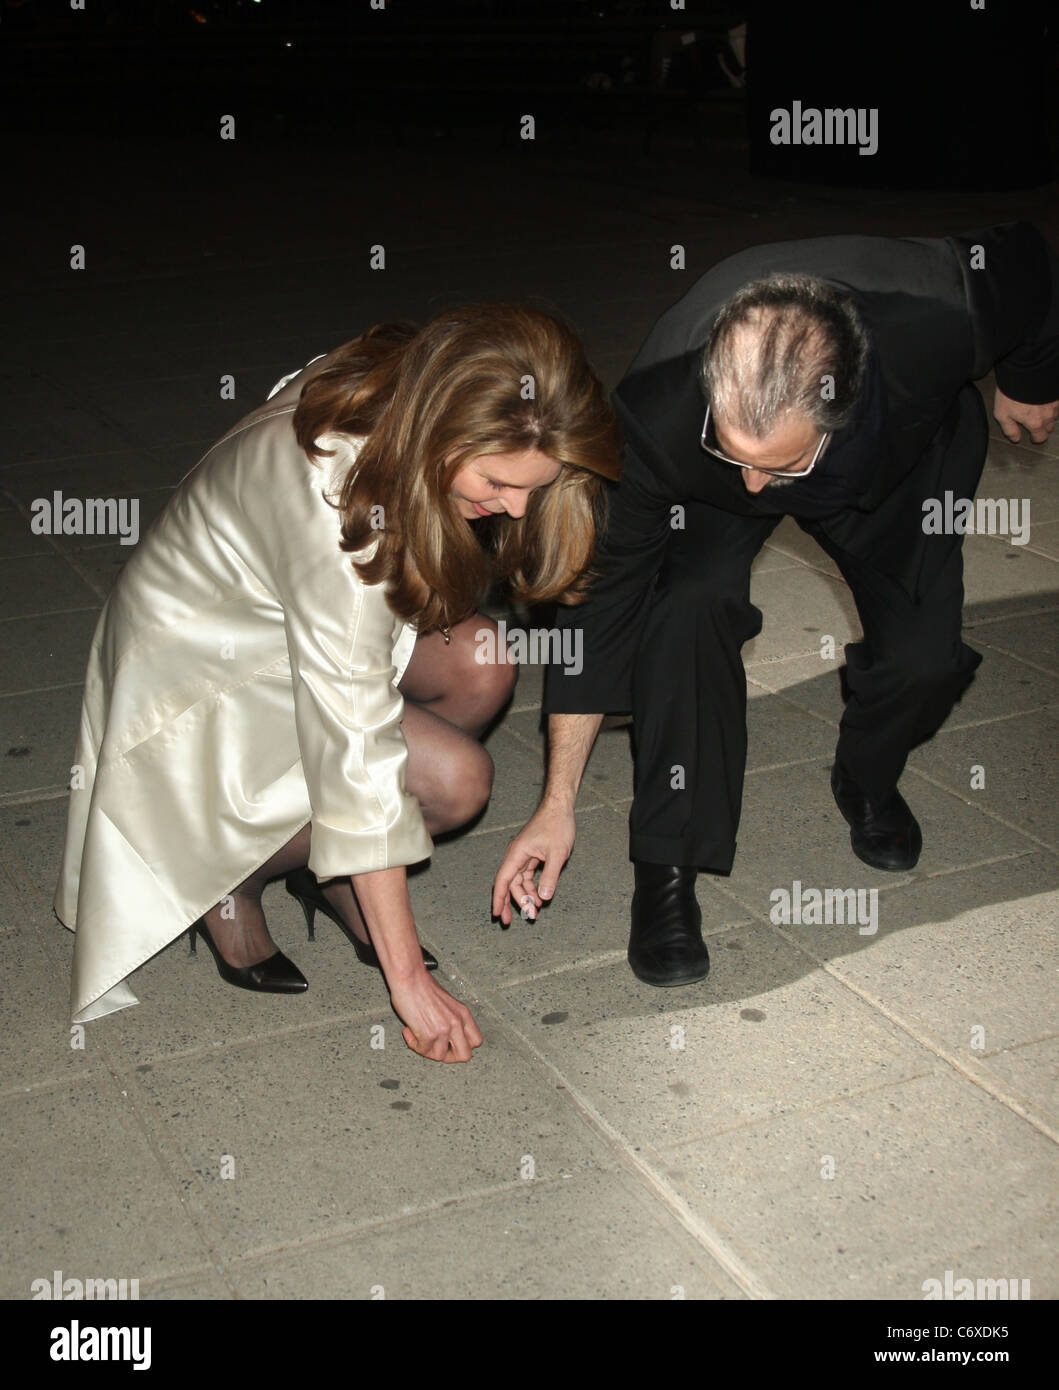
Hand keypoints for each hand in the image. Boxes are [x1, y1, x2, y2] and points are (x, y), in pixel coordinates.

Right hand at [389, 969, 482, 1062]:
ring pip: (440, 1057)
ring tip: (418, 1035)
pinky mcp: (429, 1034)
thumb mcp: (446, 1003)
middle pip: (465, 1055)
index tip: (450, 1045)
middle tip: (434, 1048)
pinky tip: (409, 1031)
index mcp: (463, 1014)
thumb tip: (446, 1037)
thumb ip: (451, 1019)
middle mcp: (457, 1022)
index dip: (462, 1047)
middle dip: (448, 1057)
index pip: (476, 1041)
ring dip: (426, 1049)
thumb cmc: (422, 986)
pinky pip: (422, 1050)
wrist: (409, 977)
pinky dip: (413, 1043)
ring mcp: (444, 1029)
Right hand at [492, 802, 575, 924]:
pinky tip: (539, 897)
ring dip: (525, 896)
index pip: (503, 880)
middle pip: (510, 883)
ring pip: (519, 881)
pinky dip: (532, 887)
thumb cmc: (557, 825)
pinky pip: (527, 875)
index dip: (499, 898)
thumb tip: (544, 898)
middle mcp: (516, 855)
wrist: (560, 807)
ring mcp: (523, 855)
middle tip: (515, 921)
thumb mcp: (557, 853)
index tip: (497, 914)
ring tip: (535, 911)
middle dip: (513, 902)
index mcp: (517, 853)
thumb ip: (550, 876)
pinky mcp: (531, 855)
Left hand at [993, 387, 1058, 444]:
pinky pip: (1057, 401)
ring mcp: (1056, 402)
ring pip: (1055, 413)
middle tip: (1034, 420)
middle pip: (1050, 426)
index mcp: (1035, 422)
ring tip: (1038, 407)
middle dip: (1043, 426)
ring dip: (1048, 413)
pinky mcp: (1057, 392)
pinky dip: (1052, 402)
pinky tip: (1044, 398)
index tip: (1033, 436)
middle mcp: (1049, 414)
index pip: (1041, 438)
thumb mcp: (1002, 414)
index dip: (1036, 438)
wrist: (1025, 369)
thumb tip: (1016, 439)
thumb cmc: (1012, 392)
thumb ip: (1010, 429)